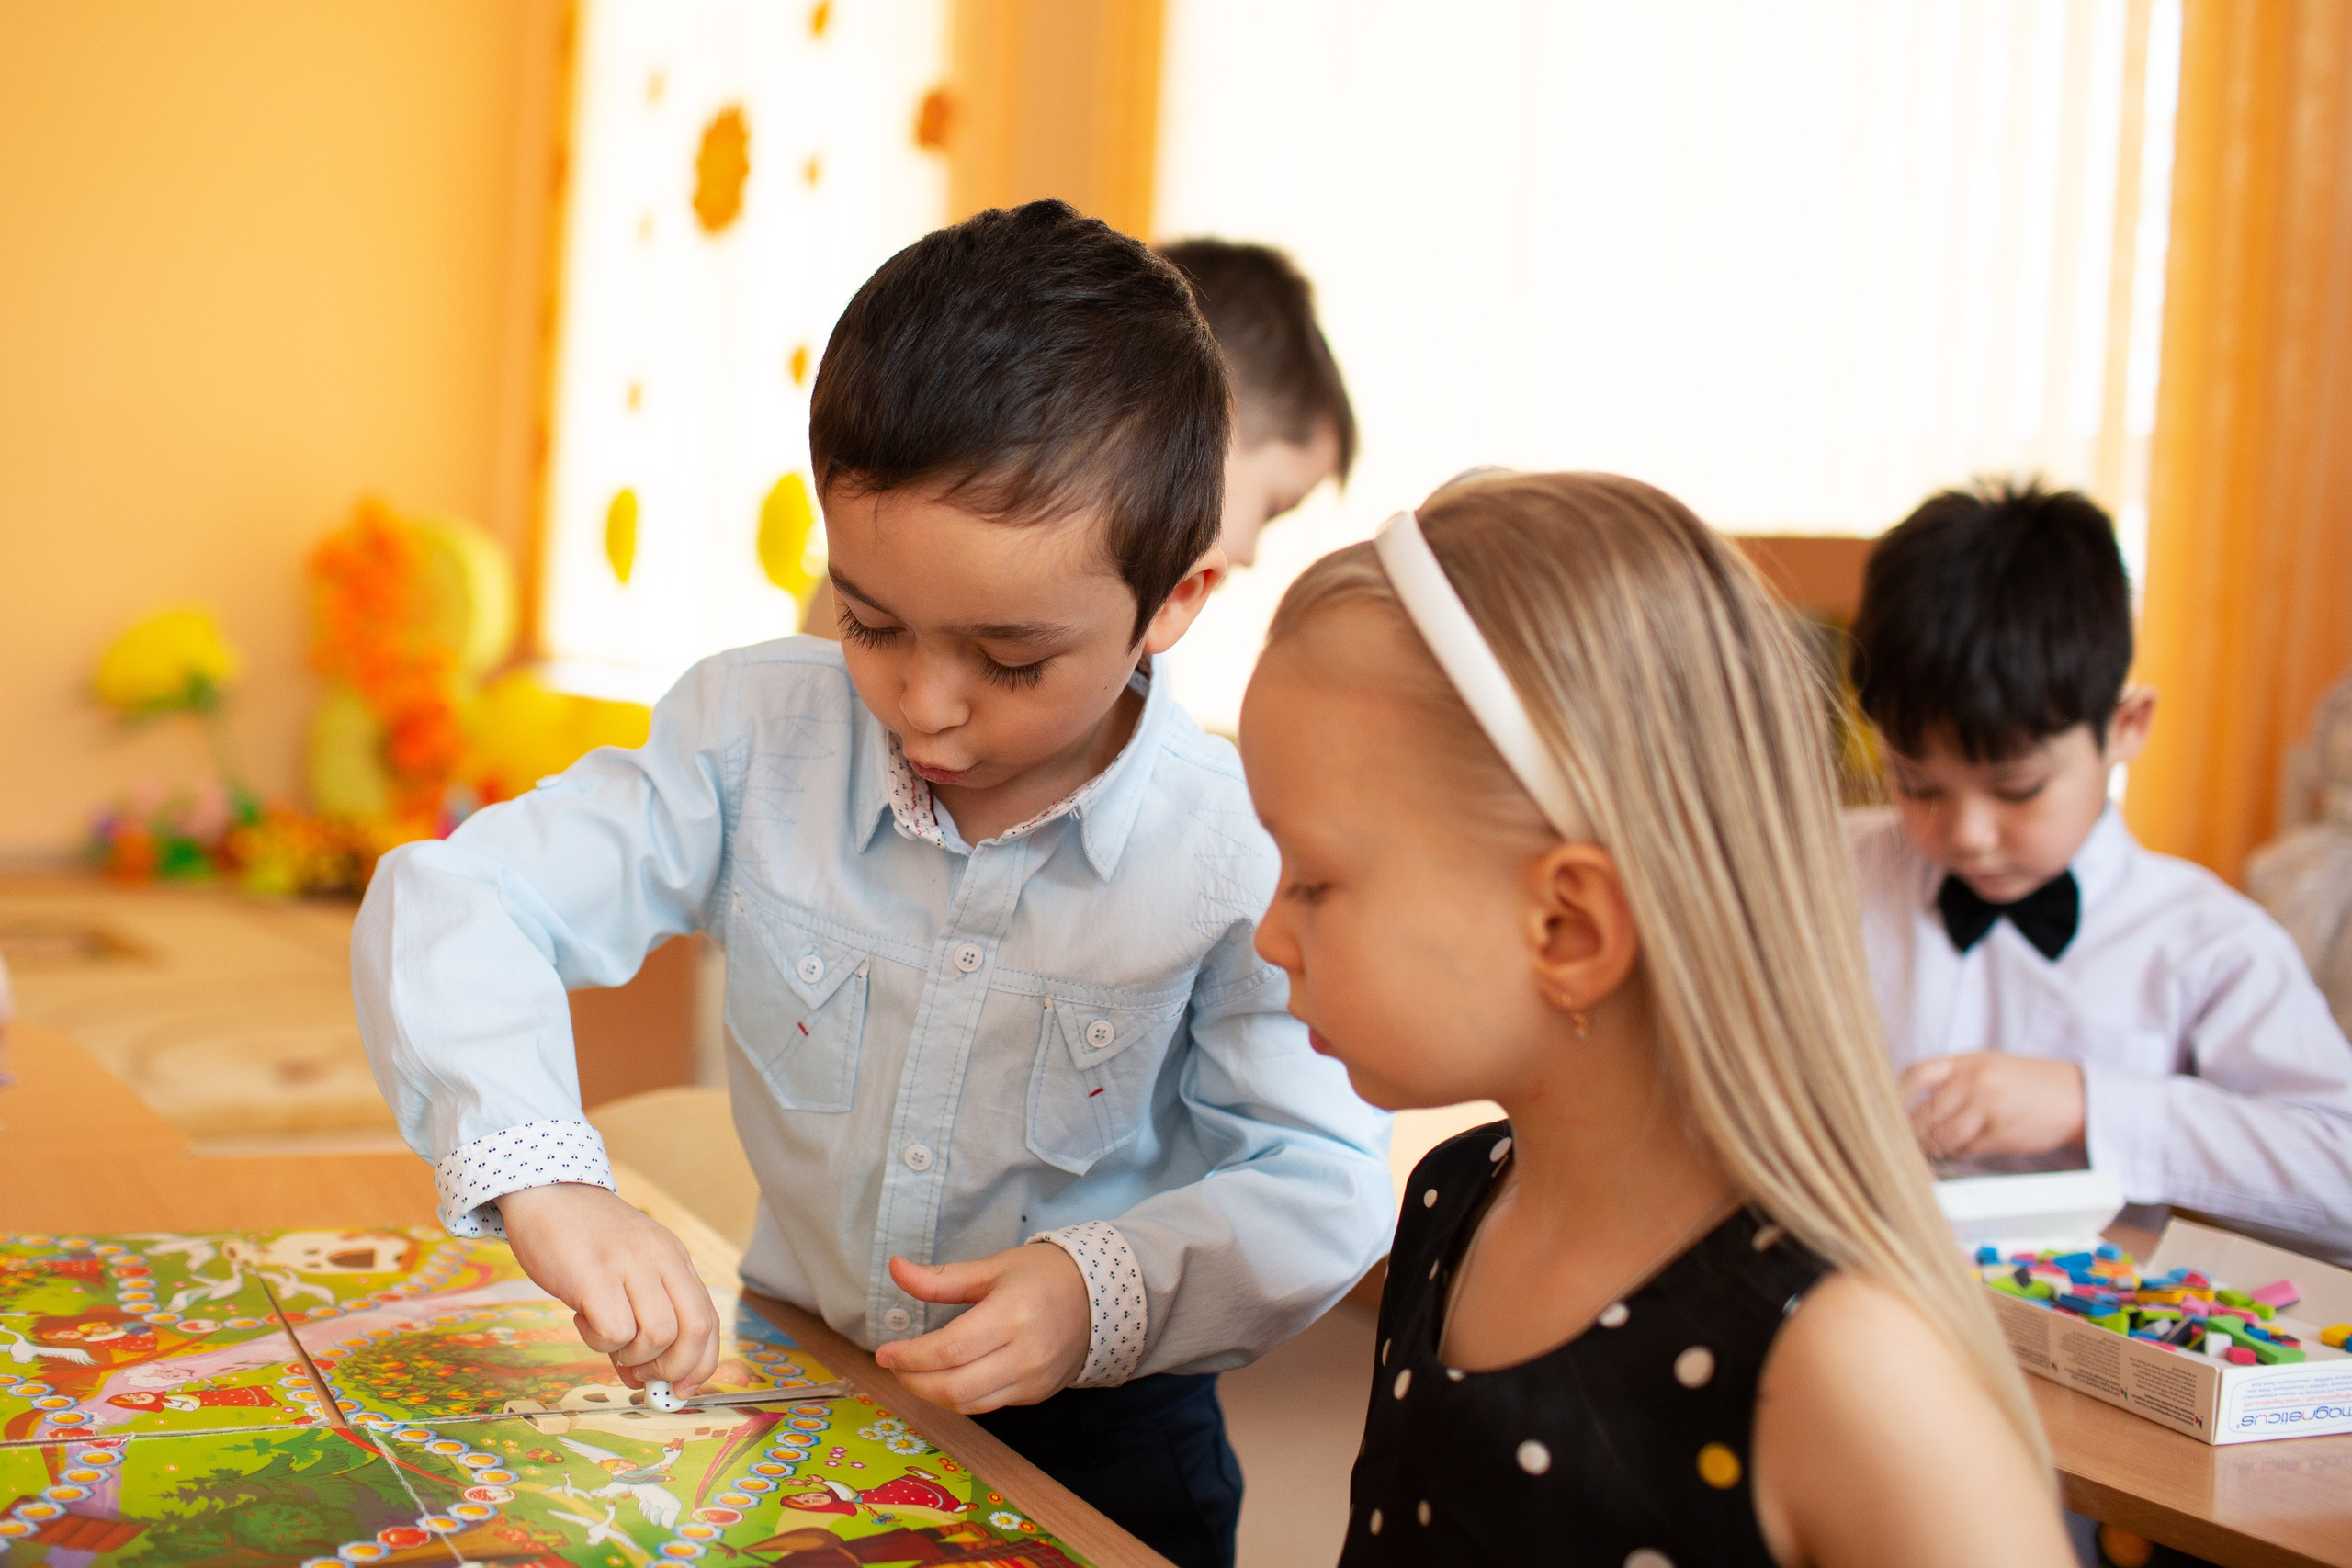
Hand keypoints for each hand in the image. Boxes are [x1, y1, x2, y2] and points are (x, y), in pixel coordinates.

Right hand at [496, 1183, 719, 1392]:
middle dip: (673, 1369)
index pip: (708, 1321)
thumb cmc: (585, 1239)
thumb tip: (645, 1382)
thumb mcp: (627, 1271)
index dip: (701, 1364)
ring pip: (657, 1335)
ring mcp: (629, 1264)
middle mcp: (661, 1259)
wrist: (545, 1193)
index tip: (680, 1391)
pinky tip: (583, 1319)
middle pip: (694, 1330)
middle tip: (642, 1374)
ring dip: (631, 1355)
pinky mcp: (592, 1275)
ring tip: (604, 1334)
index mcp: (675, 1259)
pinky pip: (615, 1329)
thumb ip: (642, 1321)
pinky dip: (601, 1342)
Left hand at [871, 1243, 1090, 1413]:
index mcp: (1012, 1315)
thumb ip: (941, 1278)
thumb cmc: (1042, 1275)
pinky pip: (987, 1405)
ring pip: (968, 1404)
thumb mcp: (992, 1268)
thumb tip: (896, 1269)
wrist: (1098, 1296)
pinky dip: (959, 1397)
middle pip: (954, 1386)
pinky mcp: (1036, 1395)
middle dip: (914, 1381)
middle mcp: (1025, 1354)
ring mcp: (1033, 1380)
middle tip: (894, 1366)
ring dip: (932, 1394)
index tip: (885, 1352)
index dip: (910, 1357)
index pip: (949, 1349)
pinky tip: (946, 1378)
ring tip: (914, 1374)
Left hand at [1900, 1054, 2085, 1160]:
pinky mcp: (2001, 1133)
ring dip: (1930, 1150)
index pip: (1915, 1074)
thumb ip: (1952, 1081)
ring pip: (1942, 1136)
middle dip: (1907, 1133)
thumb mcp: (1988, 1068)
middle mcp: (1974, 1081)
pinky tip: (1951, 1158)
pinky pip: (1965, 1150)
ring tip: (1923, 1156)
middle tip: (1895, 1146)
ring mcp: (1988, 1107)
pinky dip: (1954, 1157)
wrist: (2075, 1097)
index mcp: (1966, 1061)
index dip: (1893, 1096)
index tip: (1879, 1112)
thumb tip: (1909, 1108)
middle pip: (1924, 1112)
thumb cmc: (2026, 1084)